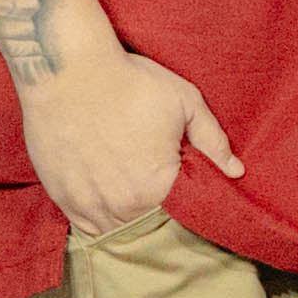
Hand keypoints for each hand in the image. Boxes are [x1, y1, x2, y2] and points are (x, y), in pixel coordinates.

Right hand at [15, 46, 241, 237]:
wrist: (66, 70)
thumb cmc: (130, 82)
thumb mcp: (185, 103)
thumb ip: (213, 141)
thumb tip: (236, 172)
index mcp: (157, 188)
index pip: (182, 210)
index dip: (184, 195)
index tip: (179, 175)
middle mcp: (121, 206)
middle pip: (148, 222)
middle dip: (156, 206)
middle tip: (152, 176)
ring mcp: (88, 204)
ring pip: (117, 227)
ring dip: (127, 214)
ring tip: (129, 184)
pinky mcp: (61, 197)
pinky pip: (86, 224)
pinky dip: (99, 215)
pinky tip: (106, 193)